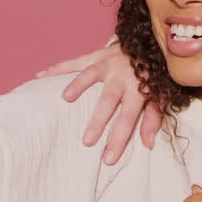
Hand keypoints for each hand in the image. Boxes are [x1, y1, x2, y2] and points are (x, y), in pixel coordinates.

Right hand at [40, 42, 160, 163]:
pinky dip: (57, 68)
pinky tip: (40, 77)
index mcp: (139, 89)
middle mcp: (122, 76)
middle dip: (97, 120)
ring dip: (78, 85)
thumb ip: (152, 119)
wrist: (153, 43)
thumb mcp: (160, 98)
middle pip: (109, 100)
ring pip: (91, 74)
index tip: (108, 158)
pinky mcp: (96, 55)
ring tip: (65, 98)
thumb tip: (148, 144)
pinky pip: (75, 61)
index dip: (118, 139)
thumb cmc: (154, 76)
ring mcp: (108, 64)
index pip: (128, 118)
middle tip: (86, 141)